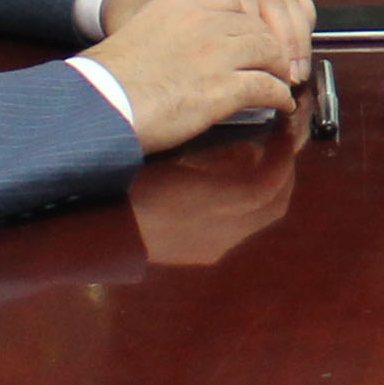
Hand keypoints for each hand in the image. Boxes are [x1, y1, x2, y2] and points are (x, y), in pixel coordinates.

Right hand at [86, 0, 315, 153]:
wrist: (100, 103)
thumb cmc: (110, 77)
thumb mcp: (142, 30)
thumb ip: (175, 27)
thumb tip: (194, 45)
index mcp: (182, 5)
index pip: (236, 0)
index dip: (253, 21)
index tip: (257, 35)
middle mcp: (204, 23)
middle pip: (257, 26)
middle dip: (271, 45)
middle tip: (276, 62)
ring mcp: (217, 54)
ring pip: (268, 52)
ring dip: (278, 69)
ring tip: (281, 81)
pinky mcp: (223, 88)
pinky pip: (266, 88)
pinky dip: (278, 96)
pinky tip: (279, 104)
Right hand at [131, 128, 300, 267]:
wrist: (97, 230)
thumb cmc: (130, 184)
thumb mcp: (174, 158)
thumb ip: (216, 154)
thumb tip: (250, 144)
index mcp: (215, 205)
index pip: (270, 183)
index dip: (284, 155)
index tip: (283, 129)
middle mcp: (223, 233)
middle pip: (275, 206)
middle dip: (286, 173)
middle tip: (282, 143)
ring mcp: (213, 248)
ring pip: (260, 219)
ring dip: (269, 190)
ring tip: (261, 161)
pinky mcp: (202, 255)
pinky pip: (240, 229)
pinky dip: (248, 206)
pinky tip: (232, 186)